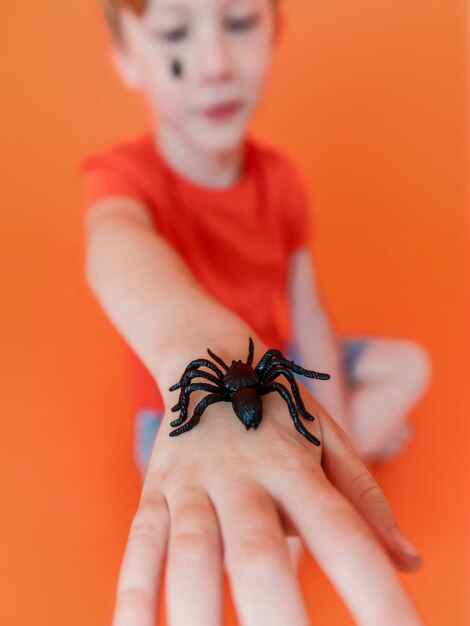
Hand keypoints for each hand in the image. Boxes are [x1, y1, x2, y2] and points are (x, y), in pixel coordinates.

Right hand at [112, 339, 423, 625]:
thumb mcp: (327, 438)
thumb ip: (364, 499)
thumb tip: (410, 561)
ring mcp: (192, 483)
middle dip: (276, 614)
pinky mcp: (156, 492)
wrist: (211, 361)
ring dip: (197, 614)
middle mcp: (241, 475)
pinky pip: (139, 548)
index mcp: (293, 464)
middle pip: (258, 552)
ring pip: (191, 555)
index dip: (373, 590)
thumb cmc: (279, 411)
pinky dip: (134, 595)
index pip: (342, 533)